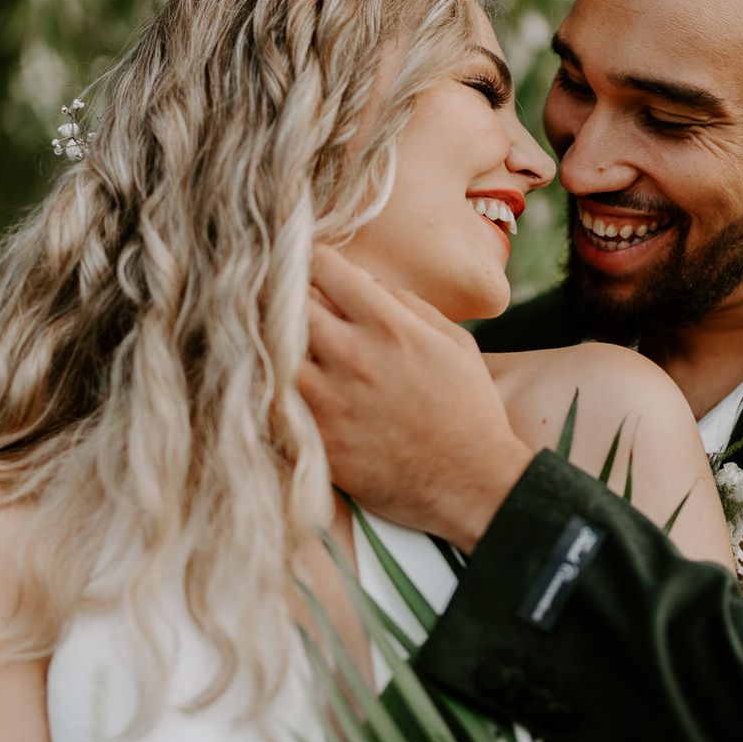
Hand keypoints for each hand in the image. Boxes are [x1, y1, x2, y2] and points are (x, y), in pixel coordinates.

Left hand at [299, 245, 533, 551]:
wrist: (471, 482)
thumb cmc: (468, 408)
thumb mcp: (453, 340)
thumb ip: (406, 303)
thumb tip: (364, 282)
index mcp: (388, 326)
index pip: (325, 268)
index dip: (314, 259)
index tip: (312, 264)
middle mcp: (352, 356)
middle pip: (289, 302)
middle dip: (288, 295)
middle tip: (290, 300)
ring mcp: (329, 401)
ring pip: (271, 350)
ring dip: (275, 341)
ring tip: (283, 343)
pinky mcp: (317, 440)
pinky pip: (274, 400)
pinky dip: (273, 386)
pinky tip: (281, 385)